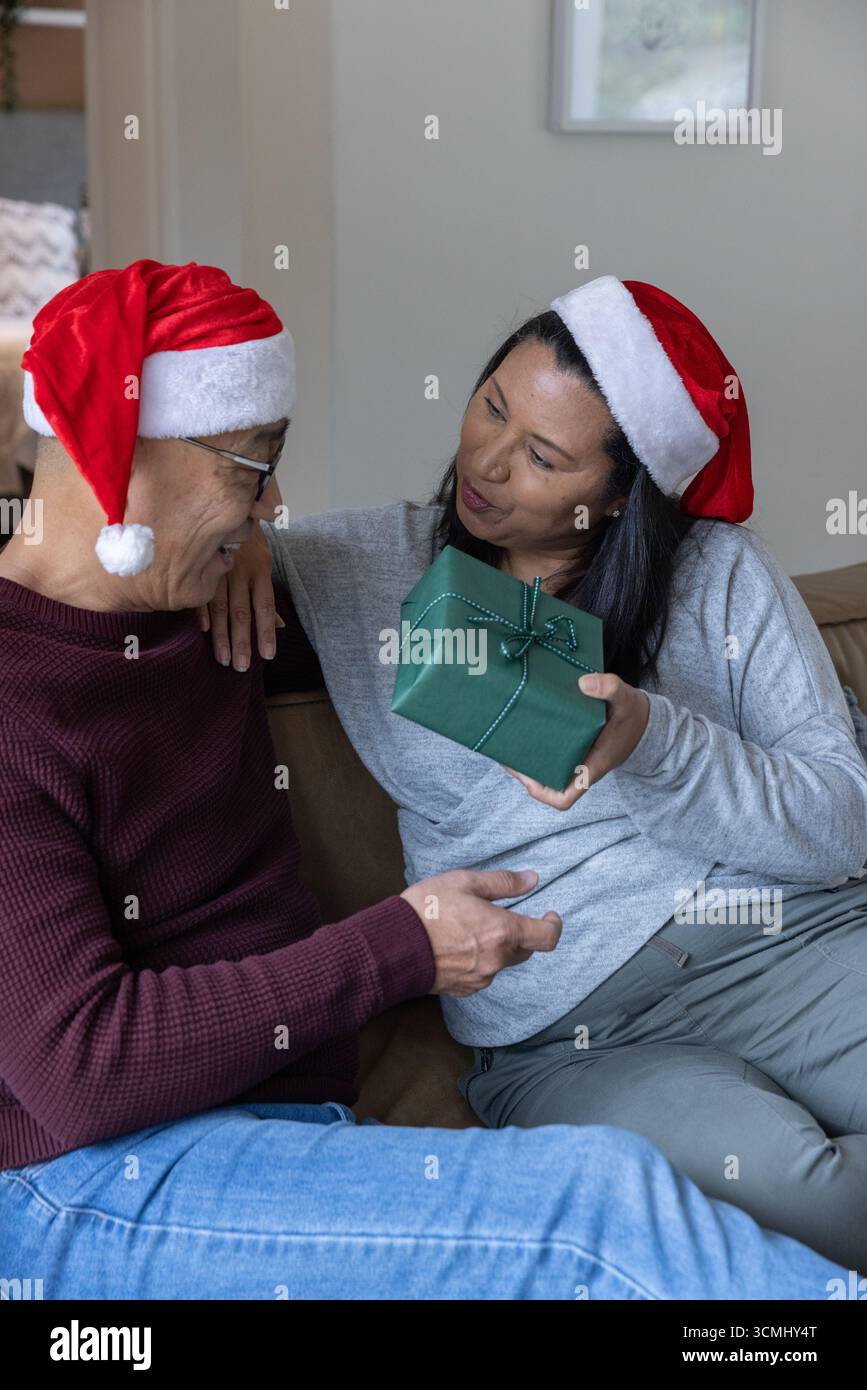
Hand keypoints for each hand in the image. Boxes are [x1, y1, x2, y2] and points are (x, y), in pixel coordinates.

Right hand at [198, 526, 281, 671]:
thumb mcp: (264, 563)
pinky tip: (204, 631)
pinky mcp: (200, 567)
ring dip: (221, 635)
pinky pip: (200, 593)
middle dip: (242, 641)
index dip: (266, 631)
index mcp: (260, 571)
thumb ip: (267, 596)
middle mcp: (241, 571)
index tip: (267, 655)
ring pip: (221, 607)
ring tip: (223, 659)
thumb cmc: (249, 543)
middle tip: (242, 666)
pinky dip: (202, 612)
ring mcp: (219, 569)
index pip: (265, 607)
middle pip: (241, 612)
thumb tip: (280, 626)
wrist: (229, 508)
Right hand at [400, 868, 561, 997]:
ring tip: (467, 928)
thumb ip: (502, 882)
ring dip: (496, 947)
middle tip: (496, 915)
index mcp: (503, 932)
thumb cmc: (426, 909)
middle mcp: (497, 960)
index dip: (554, 925)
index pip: (547, 937)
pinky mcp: (464, 989)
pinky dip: (478, 960)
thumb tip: (532, 879)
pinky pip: (482, 973)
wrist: (392, 947)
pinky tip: (456, 945)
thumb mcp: (464, 882)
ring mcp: (481, 978)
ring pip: (502, 962)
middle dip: (519, 933)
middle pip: (525, 950)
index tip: (549, 914)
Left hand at [505, 672, 649, 810]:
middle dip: (523, 770)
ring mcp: (573, 758)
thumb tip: (583, 683)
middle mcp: (579, 767)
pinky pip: (549, 752)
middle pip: (545, 782)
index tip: (527, 778)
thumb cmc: (632, 714)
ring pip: (544, 767)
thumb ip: (610, 688)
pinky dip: (535, 742)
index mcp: (591, 766)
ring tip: (504, 736)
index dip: (544, 794)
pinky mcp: (570, 746)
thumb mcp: (626, 699)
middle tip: (504, 748)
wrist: (642, 719)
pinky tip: (522, 724)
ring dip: (525, 755)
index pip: (565, 797)